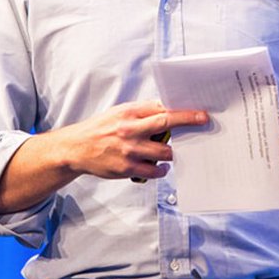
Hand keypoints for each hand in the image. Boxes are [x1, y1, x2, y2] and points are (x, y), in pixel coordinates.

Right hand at [61, 100, 207, 181]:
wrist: (77, 148)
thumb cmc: (101, 128)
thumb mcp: (120, 112)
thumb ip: (143, 111)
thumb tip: (167, 108)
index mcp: (129, 113)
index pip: (162, 109)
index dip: (184, 112)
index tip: (200, 114)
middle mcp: (130, 130)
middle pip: (165, 125)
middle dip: (187, 124)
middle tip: (201, 125)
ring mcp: (129, 150)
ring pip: (163, 152)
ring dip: (170, 153)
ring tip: (169, 153)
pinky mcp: (126, 168)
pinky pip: (153, 170)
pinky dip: (160, 169)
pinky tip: (160, 167)